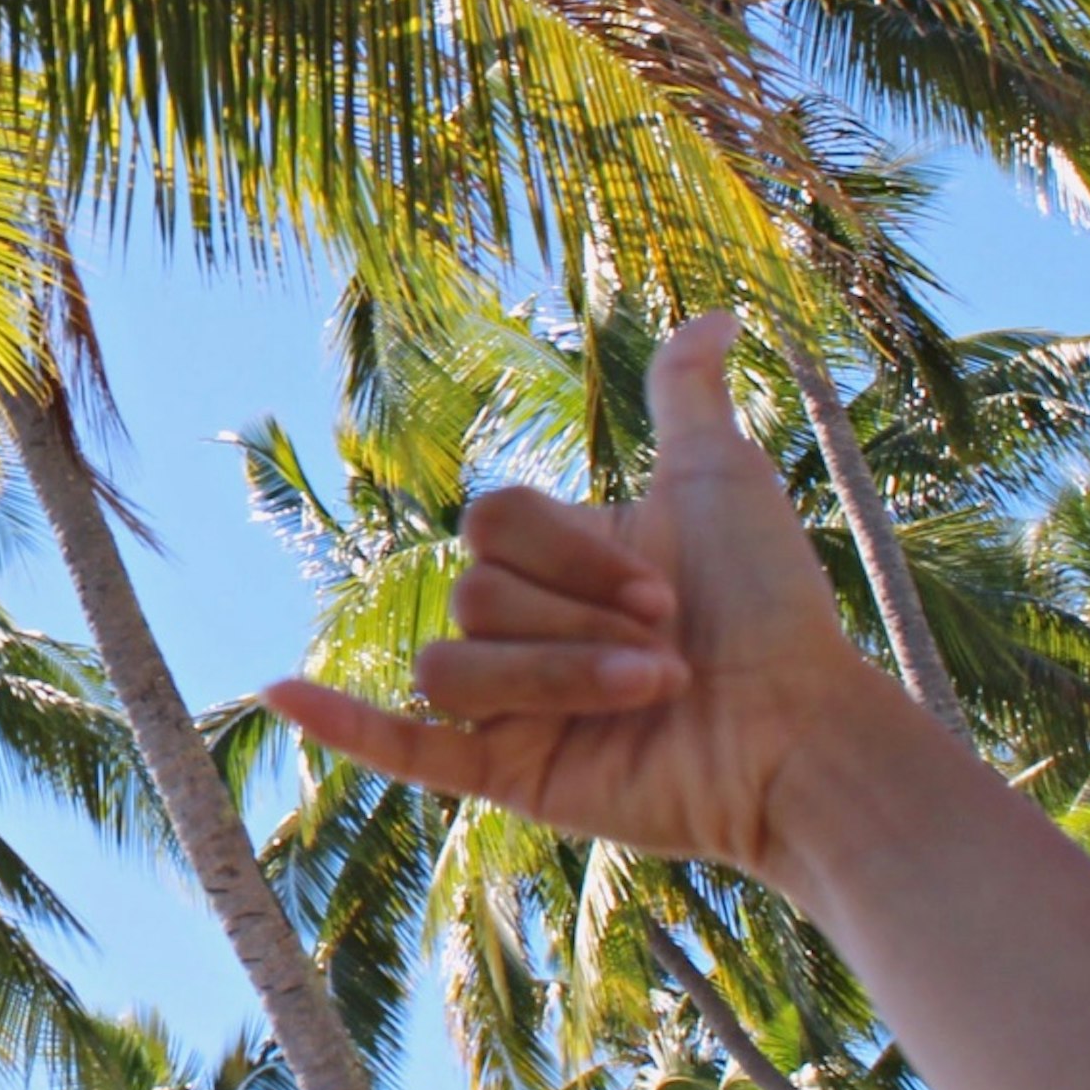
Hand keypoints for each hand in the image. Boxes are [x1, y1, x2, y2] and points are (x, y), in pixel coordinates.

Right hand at [264, 311, 916, 884]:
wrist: (805, 733)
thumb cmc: (775, 612)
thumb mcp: (723, 480)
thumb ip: (686, 399)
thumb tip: (716, 314)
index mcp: (554, 560)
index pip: (491, 521)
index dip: (574, 551)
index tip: (669, 587)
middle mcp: (522, 628)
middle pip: (473, 590)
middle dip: (580, 618)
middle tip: (670, 647)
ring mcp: (509, 706)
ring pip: (451, 662)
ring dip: (557, 675)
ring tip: (652, 693)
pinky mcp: (506, 775)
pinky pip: (403, 744)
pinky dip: (341, 724)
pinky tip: (284, 693)